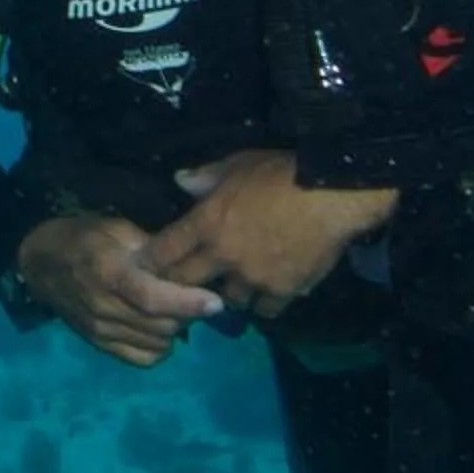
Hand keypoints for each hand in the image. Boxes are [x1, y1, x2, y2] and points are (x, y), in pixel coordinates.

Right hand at [14, 211, 227, 368]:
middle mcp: (105, 308)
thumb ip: (152, 247)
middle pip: (161, 325)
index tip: (216, 302)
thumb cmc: (84, 238)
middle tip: (195, 295)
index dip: (186, 303)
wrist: (41, 263)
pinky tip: (158, 327)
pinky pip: (143, 358)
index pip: (153, 298)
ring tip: (175, 308)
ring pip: (157, 343)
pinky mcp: (100, 344)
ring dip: (175, 329)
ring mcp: (101, 331)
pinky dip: (159, 346)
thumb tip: (189, 262)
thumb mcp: (117, 229)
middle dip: (188, 313)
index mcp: (109, 273)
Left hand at [147, 149, 397, 320]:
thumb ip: (206, 177)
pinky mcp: (283, 292)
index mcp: (207, 222)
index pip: (164, 249)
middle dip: (178, 285)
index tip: (140, 269)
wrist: (333, 193)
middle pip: (186, 282)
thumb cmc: (283, 171)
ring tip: (233, 286)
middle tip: (178, 287)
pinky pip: (265, 309)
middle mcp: (223, 256)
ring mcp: (253, 278)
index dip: (149, 261)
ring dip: (227, 294)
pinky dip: (264, 302)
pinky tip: (268, 292)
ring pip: (227, 300)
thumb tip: (179, 181)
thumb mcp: (238, 163)